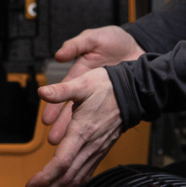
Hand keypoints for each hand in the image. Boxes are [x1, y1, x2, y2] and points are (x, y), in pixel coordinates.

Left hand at [21, 69, 122, 186]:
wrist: (131, 94)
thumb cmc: (107, 88)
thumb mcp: (82, 84)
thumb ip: (61, 90)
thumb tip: (42, 91)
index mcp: (82, 132)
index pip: (62, 162)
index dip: (46, 177)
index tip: (30, 185)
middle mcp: (89, 147)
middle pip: (66, 178)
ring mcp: (95, 152)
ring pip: (74, 180)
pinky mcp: (98, 153)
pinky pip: (83, 175)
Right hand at [43, 27, 142, 144]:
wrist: (139, 46)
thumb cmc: (115, 40)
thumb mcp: (93, 39)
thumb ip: (75, 45)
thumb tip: (59, 54)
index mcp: (80, 75)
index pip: (64, 94)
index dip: (54, 107)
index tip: (46, 120)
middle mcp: (88, 90)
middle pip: (72, 111)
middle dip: (63, 127)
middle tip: (54, 140)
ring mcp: (100, 98)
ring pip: (86, 121)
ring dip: (77, 134)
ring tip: (69, 147)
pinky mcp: (115, 103)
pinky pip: (103, 121)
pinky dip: (96, 133)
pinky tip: (90, 145)